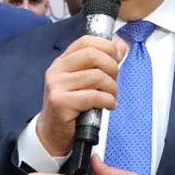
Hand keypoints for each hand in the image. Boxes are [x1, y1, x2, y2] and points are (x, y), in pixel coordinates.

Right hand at [35, 36, 125, 156]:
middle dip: (112, 67)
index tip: (116, 58)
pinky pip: (94, 96)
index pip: (86, 41)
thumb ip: (103, 63)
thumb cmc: (72, 107)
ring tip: (111, 97)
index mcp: (63, 61)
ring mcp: (57, 86)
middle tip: (114, 81)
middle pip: (92, 54)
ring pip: (96, 76)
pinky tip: (107, 106)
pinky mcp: (60, 102)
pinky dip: (108, 101)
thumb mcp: (87, 82)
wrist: (53, 133)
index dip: (107, 46)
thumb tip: (121, 46)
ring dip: (112, 88)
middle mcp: (57, 70)